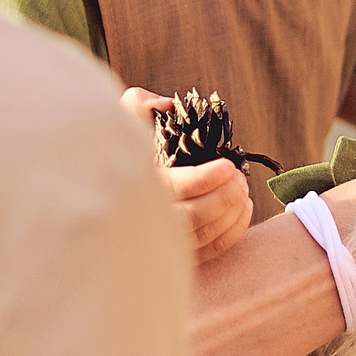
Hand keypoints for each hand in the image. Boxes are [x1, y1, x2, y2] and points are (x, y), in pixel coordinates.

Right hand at [121, 87, 253, 261]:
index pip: (173, 188)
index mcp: (134, 184)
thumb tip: (170, 107)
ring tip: (242, 189)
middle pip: (192, 217)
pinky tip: (243, 209)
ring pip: (203, 236)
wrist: (111, 180)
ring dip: (231, 213)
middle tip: (239, 178)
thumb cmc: (122, 143)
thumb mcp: (124, 115)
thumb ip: (144, 105)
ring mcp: (158, 239)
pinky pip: (209, 250)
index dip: (204, 179)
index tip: (227, 166)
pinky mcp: (175, 250)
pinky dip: (233, 232)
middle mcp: (142, 218)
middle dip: (224, 197)